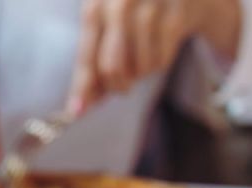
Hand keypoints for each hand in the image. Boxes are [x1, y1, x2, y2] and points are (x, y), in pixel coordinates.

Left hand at [66, 0, 240, 114]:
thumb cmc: (133, 7)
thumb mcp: (106, 21)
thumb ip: (93, 59)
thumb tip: (79, 106)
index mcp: (95, 6)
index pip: (86, 58)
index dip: (81, 89)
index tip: (75, 113)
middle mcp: (119, 4)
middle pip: (111, 68)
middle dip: (116, 85)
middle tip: (123, 86)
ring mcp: (150, 7)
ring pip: (139, 69)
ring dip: (140, 72)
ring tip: (143, 53)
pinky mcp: (175, 15)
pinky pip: (161, 62)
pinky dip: (158, 62)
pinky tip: (160, 44)